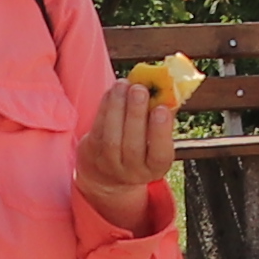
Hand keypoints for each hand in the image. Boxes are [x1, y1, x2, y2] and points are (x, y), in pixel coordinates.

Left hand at [74, 69, 175, 229]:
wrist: (107, 174)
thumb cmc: (141, 148)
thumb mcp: (156, 142)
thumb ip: (163, 120)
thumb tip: (167, 90)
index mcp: (155, 169)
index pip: (160, 155)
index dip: (161, 132)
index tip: (162, 108)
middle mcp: (132, 172)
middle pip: (133, 146)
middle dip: (136, 114)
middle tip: (139, 89)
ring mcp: (109, 165)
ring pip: (112, 137)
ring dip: (117, 107)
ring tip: (123, 84)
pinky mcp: (91, 153)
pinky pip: (97, 129)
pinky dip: (105, 107)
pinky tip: (113, 91)